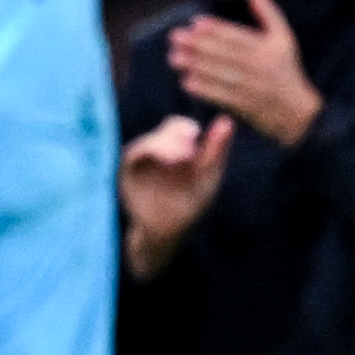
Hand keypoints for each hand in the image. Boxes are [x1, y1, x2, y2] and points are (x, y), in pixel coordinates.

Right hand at [121, 112, 234, 275]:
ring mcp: (138, 160)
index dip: (186, 126)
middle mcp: (155, 150)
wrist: (166, 234)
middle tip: (192, 137)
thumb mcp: (206, 179)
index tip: (196, 132)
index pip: (178, 127)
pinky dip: (149, 153)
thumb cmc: (188, 206)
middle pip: (163, 132)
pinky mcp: (125, 172)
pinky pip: (133, 156)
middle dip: (176, 134)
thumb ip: (215, 152)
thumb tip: (228, 119)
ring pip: (148, 142)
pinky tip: (167, 159)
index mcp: (174, 148)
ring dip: (165, 145)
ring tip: (185, 155)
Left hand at [170, 0, 321, 145]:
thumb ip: (269, 13)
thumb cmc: (286, 70)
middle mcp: (259, 66)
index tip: (195, 23)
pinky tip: (187, 82)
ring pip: (220, 74)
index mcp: (267, 48)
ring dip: (196, 66)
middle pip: (224, 54)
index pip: (237, 36)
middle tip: (175, 38)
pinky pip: (223, 96)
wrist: (296, 112)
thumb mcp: (284, 39)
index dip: (216, 29)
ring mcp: (252, 88)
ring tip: (174, 58)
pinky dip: (205, 90)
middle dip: (198, 45)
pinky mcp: (246, 106)